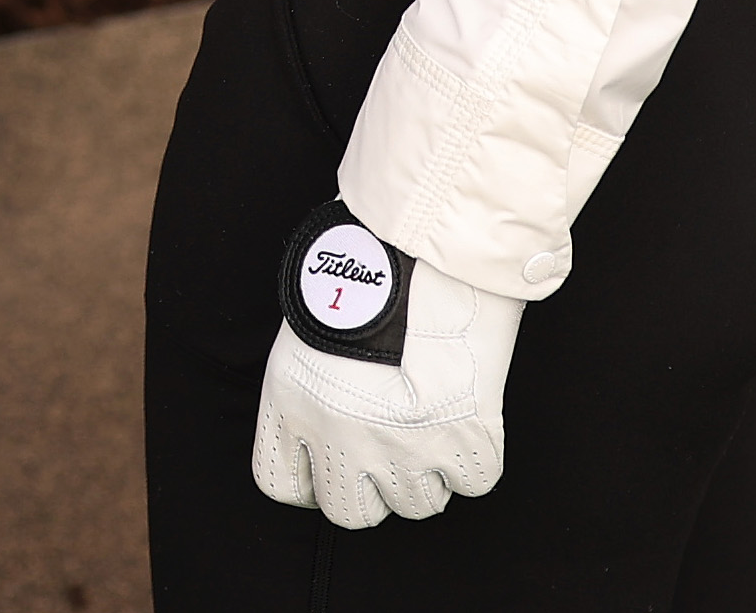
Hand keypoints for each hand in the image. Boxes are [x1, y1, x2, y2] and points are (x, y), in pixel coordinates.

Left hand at [253, 245, 521, 527]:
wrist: (426, 242)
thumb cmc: (365, 264)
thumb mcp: (309, 326)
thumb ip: (312, 391)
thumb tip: (330, 442)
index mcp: (290, 403)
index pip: (281, 483)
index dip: (311, 477)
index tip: (331, 464)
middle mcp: (340, 436)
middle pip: (351, 512)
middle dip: (373, 487)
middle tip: (391, 444)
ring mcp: (403, 446)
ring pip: (417, 503)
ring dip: (427, 470)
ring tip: (434, 416)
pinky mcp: (463, 442)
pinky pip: (472, 480)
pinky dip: (474, 456)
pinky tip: (467, 413)